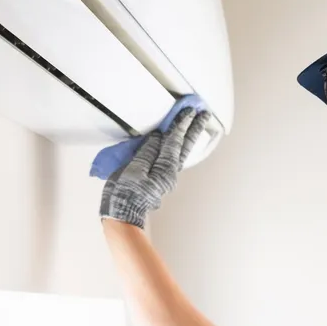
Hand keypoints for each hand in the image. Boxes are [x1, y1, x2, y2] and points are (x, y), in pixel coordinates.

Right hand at [100, 108, 210, 228]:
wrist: (122, 214)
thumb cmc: (125, 193)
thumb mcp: (134, 169)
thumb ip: (147, 152)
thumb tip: (158, 137)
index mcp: (164, 169)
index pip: (174, 142)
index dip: (181, 125)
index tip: (188, 111)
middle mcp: (169, 173)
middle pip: (184, 146)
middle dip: (194, 129)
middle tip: (204, 114)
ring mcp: (165, 176)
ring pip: (180, 152)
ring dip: (187, 137)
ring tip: (194, 124)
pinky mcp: (158, 178)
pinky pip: (170, 158)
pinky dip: (176, 146)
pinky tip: (175, 142)